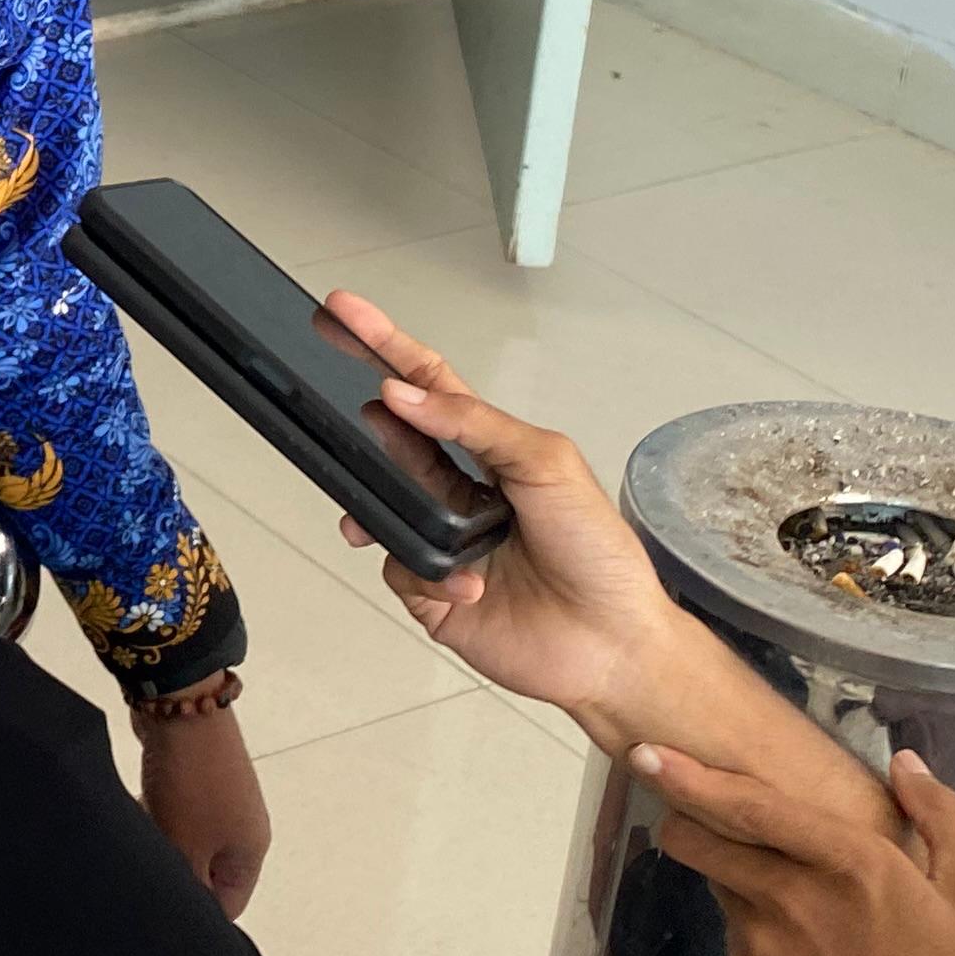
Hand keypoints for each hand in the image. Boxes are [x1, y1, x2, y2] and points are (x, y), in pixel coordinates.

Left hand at [136, 702, 270, 915]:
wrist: (181, 707)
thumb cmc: (191, 781)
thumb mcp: (186, 849)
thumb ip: (188, 888)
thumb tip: (187, 912)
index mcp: (250, 852)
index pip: (228, 905)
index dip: (196, 914)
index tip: (163, 906)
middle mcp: (242, 826)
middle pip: (204, 870)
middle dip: (172, 870)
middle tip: (149, 864)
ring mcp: (221, 799)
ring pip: (184, 839)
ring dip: (160, 839)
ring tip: (143, 827)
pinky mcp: (197, 777)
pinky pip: (174, 810)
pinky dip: (155, 812)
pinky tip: (138, 803)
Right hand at [317, 294, 678, 717]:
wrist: (612, 644)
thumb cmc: (599, 552)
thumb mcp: (547, 463)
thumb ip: (473, 423)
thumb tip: (404, 396)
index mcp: (490, 450)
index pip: (427, 386)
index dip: (384, 346)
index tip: (342, 311)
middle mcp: (459, 492)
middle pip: (391, 442)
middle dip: (365, 424)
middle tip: (346, 405)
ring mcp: (441, 542)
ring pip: (380, 507)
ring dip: (382, 504)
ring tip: (393, 507)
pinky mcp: (430, 592)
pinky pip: (399, 569)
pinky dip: (429, 572)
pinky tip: (472, 581)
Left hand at [643, 743, 954, 955]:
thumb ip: (942, 819)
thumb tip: (904, 765)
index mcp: (850, 866)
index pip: (748, 807)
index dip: (691, 777)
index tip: (648, 754)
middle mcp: (791, 900)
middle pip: (702, 840)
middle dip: (689, 815)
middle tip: (700, 803)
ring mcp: (762, 947)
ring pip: (717, 882)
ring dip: (729, 868)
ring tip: (780, 879)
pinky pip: (735, 930)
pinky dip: (751, 918)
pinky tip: (799, 939)